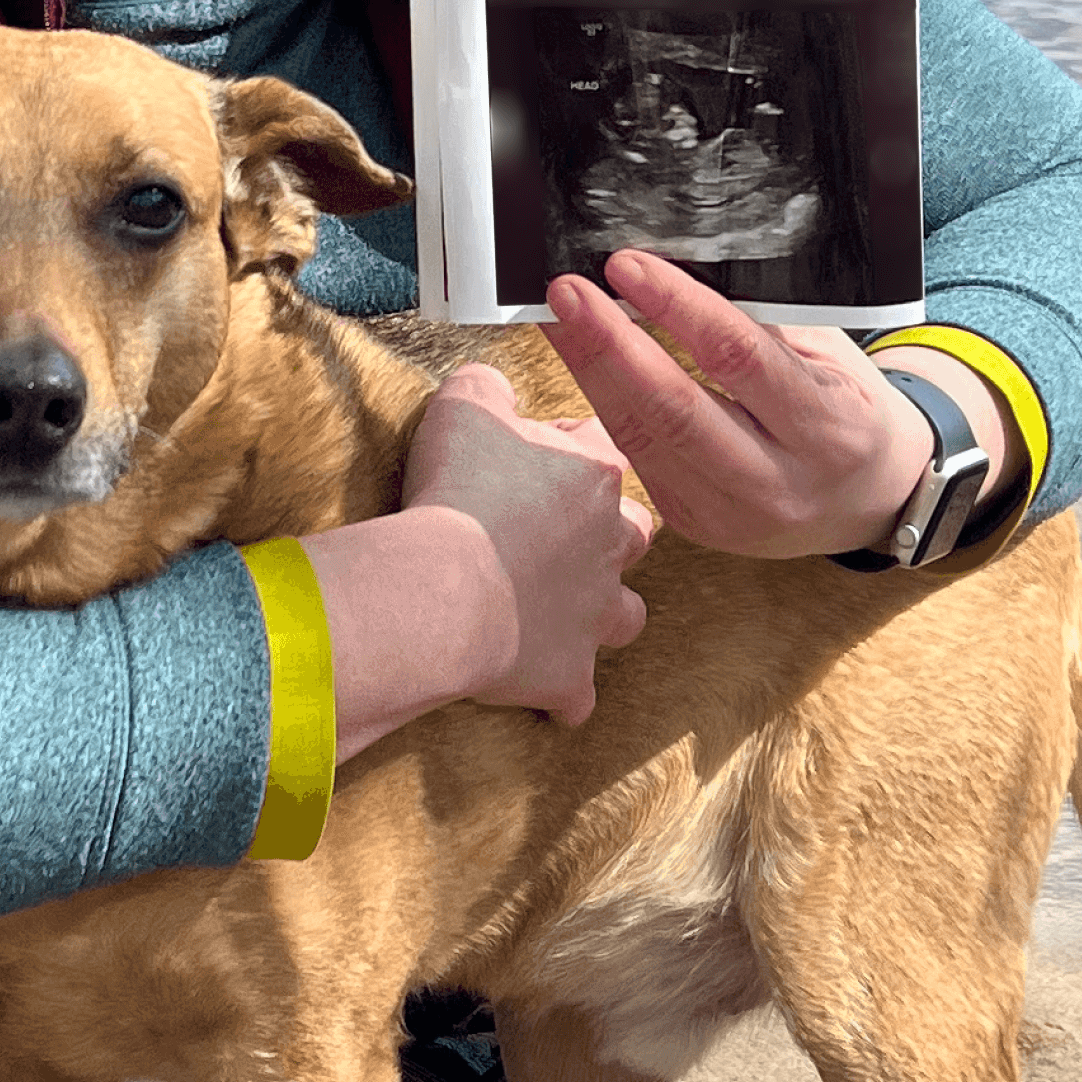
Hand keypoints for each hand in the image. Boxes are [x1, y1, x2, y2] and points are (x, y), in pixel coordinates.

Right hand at [402, 362, 656, 721]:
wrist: (444, 587)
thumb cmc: (457, 492)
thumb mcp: (464, 405)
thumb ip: (489, 386)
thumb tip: (497, 386)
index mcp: (595, 475)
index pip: (606, 448)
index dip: (573, 447)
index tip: (538, 453)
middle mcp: (611, 545)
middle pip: (637, 533)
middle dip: (608, 534)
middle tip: (557, 534)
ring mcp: (596, 613)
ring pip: (625, 615)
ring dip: (601, 613)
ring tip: (563, 611)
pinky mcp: (570, 673)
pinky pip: (578, 694)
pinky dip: (564, 693)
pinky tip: (543, 691)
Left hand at [541, 250, 949, 561]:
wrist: (869, 501)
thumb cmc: (847, 408)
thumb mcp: (832, 357)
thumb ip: (765, 323)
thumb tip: (675, 269)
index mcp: (827, 428)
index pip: (739, 359)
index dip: (678, 308)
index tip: (626, 265)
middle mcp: (779, 481)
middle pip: (676, 410)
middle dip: (609, 345)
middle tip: (566, 293)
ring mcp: (733, 514)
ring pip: (644, 440)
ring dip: (591, 374)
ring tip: (557, 320)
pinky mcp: (697, 526)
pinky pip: (639, 459)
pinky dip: (604, 407)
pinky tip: (584, 365)